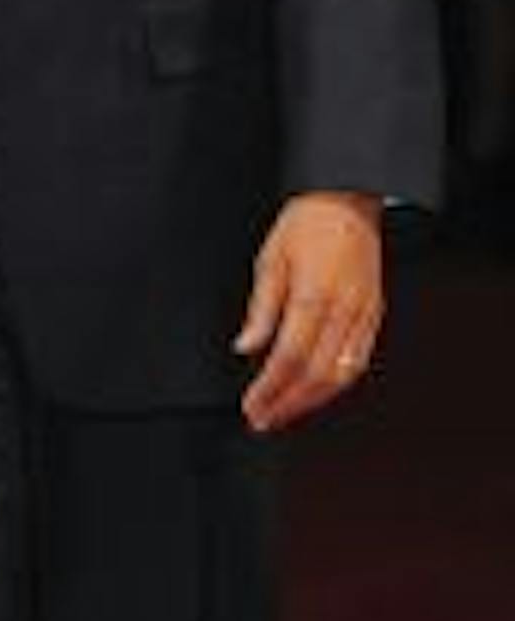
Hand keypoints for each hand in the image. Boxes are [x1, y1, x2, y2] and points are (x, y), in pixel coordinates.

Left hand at [235, 190, 383, 433]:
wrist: (348, 201)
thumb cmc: (306, 225)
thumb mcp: (270, 260)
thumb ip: (261, 309)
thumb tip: (245, 347)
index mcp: (314, 295)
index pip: (290, 358)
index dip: (270, 388)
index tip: (251, 406)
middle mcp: (344, 309)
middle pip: (318, 374)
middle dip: (289, 403)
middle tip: (263, 420)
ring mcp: (364, 313)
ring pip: (343, 374)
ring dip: (313, 401)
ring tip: (285, 413)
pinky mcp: (375, 313)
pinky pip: (359, 359)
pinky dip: (337, 383)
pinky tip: (316, 393)